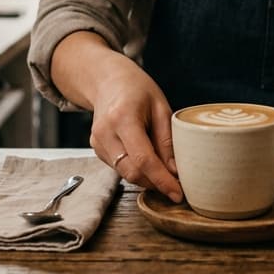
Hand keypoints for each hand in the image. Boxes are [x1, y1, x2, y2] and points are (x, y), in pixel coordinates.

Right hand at [85, 53, 182, 202]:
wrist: (108, 80)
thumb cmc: (137, 89)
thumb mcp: (160, 107)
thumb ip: (167, 140)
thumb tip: (175, 171)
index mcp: (123, 117)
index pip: (143, 159)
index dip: (161, 180)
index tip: (177, 193)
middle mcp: (105, 132)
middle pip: (132, 171)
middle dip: (156, 183)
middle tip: (177, 186)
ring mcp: (97, 142)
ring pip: (125, 174)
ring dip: (147, 179)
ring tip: (165, 172)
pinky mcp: (96, 148)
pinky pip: (119, 168)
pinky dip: (136, 170)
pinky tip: (148, 161)